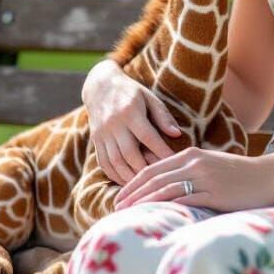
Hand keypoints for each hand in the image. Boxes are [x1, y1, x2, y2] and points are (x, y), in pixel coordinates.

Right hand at [82, 59, 183, 184]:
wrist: (100, 86)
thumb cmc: (131, 92)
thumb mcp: (149, 98)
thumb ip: (163, 116)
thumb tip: (177, 134)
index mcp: (130, 111)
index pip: (147, 136)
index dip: (161, 151)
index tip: (174, 162)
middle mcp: (114, 123)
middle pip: (129, 153)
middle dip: (144, 169)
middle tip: (159, 181)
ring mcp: (102, 133)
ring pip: (115, 161)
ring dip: (129, 176)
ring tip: (144, 187)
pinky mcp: (95, 141)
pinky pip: (104, 163)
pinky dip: (115, 175)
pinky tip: (127, 182)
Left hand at [113, 146, 273, 212]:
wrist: (269, 176)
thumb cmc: (240, 175)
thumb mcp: (211, 167)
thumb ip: (190, 172)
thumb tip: (168, 188)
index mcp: (191, 154)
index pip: (153, 168)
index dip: (133, 182)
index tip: (119, 196)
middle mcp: (194, 162)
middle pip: (154, 177)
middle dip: (131, 193)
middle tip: (114, 207)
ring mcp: (204, 177)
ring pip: (164, 188)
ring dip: (142, 202)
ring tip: (126, 215)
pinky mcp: (214, 193)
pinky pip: (183, 200)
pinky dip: (164, 208)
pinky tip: (152, 218)